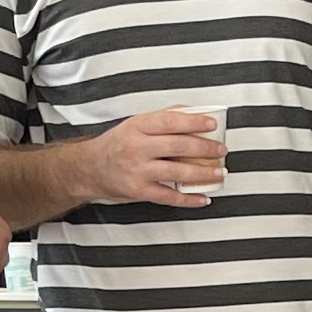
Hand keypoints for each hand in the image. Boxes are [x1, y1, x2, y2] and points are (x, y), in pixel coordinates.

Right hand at [82, 107, 228, 208]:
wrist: (90, 168)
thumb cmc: (116, 145)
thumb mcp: (134, 124)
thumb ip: (161, 118)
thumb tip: (192, 113)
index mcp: (137, 127)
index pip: (170, 121)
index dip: (194, 122)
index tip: (212, 124)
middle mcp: (137, 148)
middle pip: (178, 147)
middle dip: (205, 149)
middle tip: (221, 149)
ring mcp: (138, 171)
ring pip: (177, 172)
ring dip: (202, 173)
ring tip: (219, 172)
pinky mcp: (139, 191)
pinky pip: (169, 196)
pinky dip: (188, 198)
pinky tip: (203, 197)